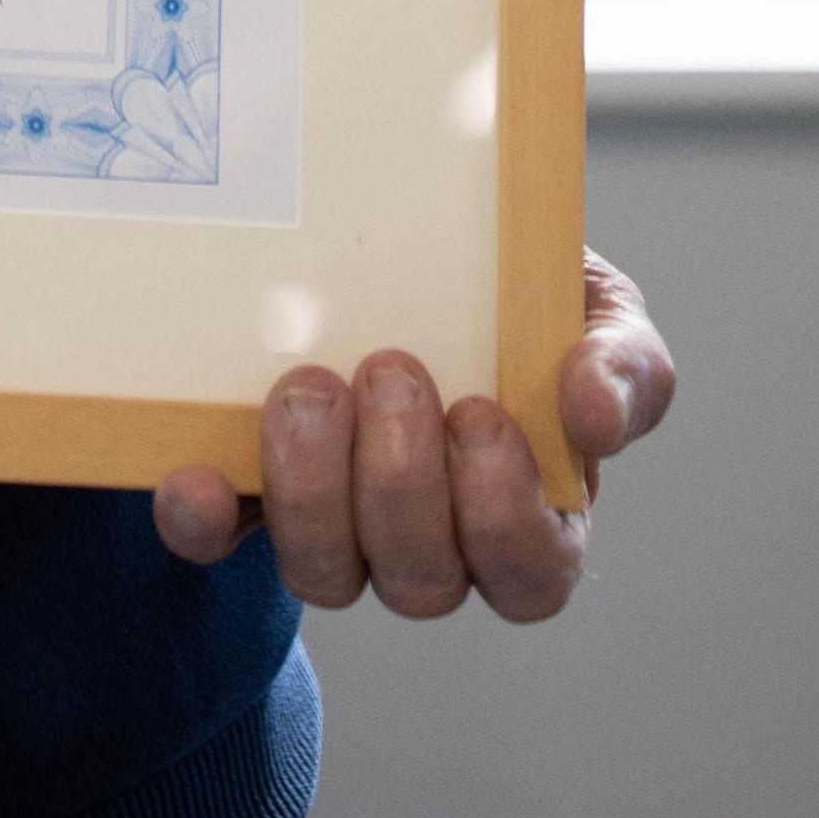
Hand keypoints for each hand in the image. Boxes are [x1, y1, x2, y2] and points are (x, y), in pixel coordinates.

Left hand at [151, 251, 674, 623]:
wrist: (395, 235)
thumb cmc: (511, 291)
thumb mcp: (589, 307)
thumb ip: (623, 361)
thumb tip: (594, 416)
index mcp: (528, 511)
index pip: (530, 573)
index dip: (503, 516)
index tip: (481, 413)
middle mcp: (429, 541)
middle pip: (422, 582)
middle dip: (401, 485)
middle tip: (390, 368)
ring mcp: (333, 524)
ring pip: (325, 573)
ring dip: (313, 489)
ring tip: (308, 387)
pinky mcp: (245, 495)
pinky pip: (219, 539)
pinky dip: (204, 517)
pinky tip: (195, 473)